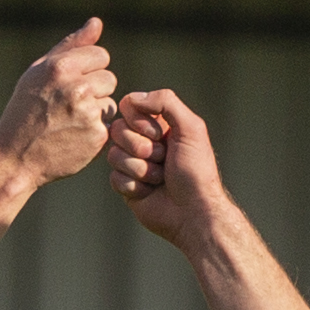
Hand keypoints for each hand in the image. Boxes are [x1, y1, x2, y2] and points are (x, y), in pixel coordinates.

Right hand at [0, 17, 117, 187]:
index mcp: (61, 67)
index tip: (69, 84)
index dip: (88, 70)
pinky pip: (107, 125)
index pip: (101, 56)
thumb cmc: (24, 112)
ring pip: (110, 102)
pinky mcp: (96, 136)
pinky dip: (93, 131)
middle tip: (67, 107)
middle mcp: (76, 87)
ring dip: (95, 111)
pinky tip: (72, 137)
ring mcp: (88, 113)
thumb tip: (97, 22)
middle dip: (94, 90)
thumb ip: (70, 46)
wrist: (14, 159)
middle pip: (109, 78)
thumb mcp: (38, 73)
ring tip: (68, 122)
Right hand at [104, 87, 229, 252]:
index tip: (159, 134)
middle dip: (141, 148)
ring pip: (114, 155)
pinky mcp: (125, 185)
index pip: (129, 107)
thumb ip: (166, 102)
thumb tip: (133, 98)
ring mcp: (133, 163)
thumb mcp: (191, 128)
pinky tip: (150, 192)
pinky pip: (114, 178)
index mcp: (158, 124)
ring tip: (159, 178)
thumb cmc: (196, 170)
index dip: (139, 121)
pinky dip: (134, 186)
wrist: (192, 211)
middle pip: (117, 130)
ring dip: (140, 169)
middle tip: (163, 159)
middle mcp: (143, 141)